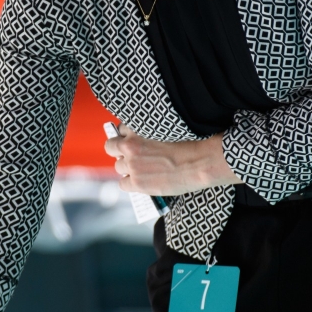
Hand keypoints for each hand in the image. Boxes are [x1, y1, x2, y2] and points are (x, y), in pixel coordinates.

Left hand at [103, 126, 241, 195]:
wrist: (200, 162)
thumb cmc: (190, 144)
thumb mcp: (166, 128)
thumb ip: (149, 133)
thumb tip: (143, 141)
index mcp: (138, 127)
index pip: (120, 130)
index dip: (126, 137)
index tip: (132, 142)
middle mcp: (130, 145)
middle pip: (111, 147)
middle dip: (118, 151)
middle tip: (130, 156)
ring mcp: (132, 164)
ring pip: (118, 167)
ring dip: (127, 169)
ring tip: (142, 171)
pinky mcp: (136, 182)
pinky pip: (122, 184)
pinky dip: (130, 184)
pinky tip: (142, 183)